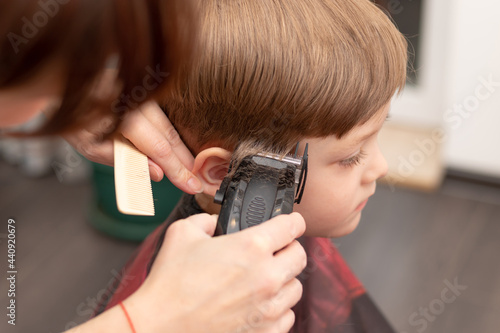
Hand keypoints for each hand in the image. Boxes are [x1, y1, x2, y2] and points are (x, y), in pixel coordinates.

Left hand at [63, 102, 202, 193]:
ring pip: (168, 126)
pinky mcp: (145, 94)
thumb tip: (157, 174)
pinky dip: (171, 136)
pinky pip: (162, 119)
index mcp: (124, 116)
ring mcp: (143, 95)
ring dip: (180, 150)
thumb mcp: (92, 148)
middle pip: (170, 136)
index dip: (177, 169)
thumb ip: (126, 161)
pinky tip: (177, 151)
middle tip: (196, 181)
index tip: (190, 185)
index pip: (159, 148)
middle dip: (185, 161)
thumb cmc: (76, 121)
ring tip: (189, 169)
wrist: (65, 87)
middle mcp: (137, 101)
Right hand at [126, 213, 306, 332]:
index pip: (293, 226)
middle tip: (275, 251)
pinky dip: (278, 308)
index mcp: (252, 247)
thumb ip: (206, 220)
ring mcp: (268, 307)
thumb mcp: (183, 233)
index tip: (291, 223)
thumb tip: (214, 223)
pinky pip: (287, 316)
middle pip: (300, 255)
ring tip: (264, 279)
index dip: (292, 221)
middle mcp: (267, 276)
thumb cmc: (170, 283)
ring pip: (296, 287)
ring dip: (284, 280)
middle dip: (289, 249)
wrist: (161, 325)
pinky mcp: (265, 331)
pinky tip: (260, 304)